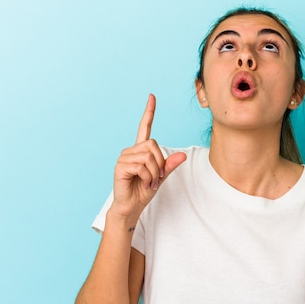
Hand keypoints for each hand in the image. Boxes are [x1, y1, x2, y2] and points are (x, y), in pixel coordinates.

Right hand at [111, 94, 186, 218]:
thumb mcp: (161, 177)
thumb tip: (183, 155)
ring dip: (154, 173)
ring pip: (149, 156)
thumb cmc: (144, 191)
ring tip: (149, 182)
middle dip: (160, 163)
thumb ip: (169, 165)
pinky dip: (148, 177)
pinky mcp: (120, 166)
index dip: (149, 113)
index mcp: (140, 150)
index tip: (152, 97)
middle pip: (153, 145)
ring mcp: (124, 157)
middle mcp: (131, 150)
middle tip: (156, 178)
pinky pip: (142, 166)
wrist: (131, 206)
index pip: (144, 127)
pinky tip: (143, 183)